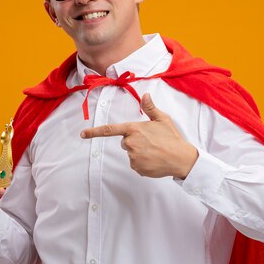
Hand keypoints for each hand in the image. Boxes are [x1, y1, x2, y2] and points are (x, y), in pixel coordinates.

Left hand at [80, 93, 197, 178]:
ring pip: (131, 153)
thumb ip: (150, 108)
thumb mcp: (162, 119)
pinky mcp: (137, 168)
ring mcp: (133, 157)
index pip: (110, 130)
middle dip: (134, 141)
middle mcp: (130, 143)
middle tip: (151, 142)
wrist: (181, 158)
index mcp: (134, 129)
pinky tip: (154, 160)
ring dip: (139, 152)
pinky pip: (135, 164)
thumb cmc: (172, 137)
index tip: (82, 134)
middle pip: (124, 142)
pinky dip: (143, 163)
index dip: (94, 132)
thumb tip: (145, 94)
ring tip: (155, 151)